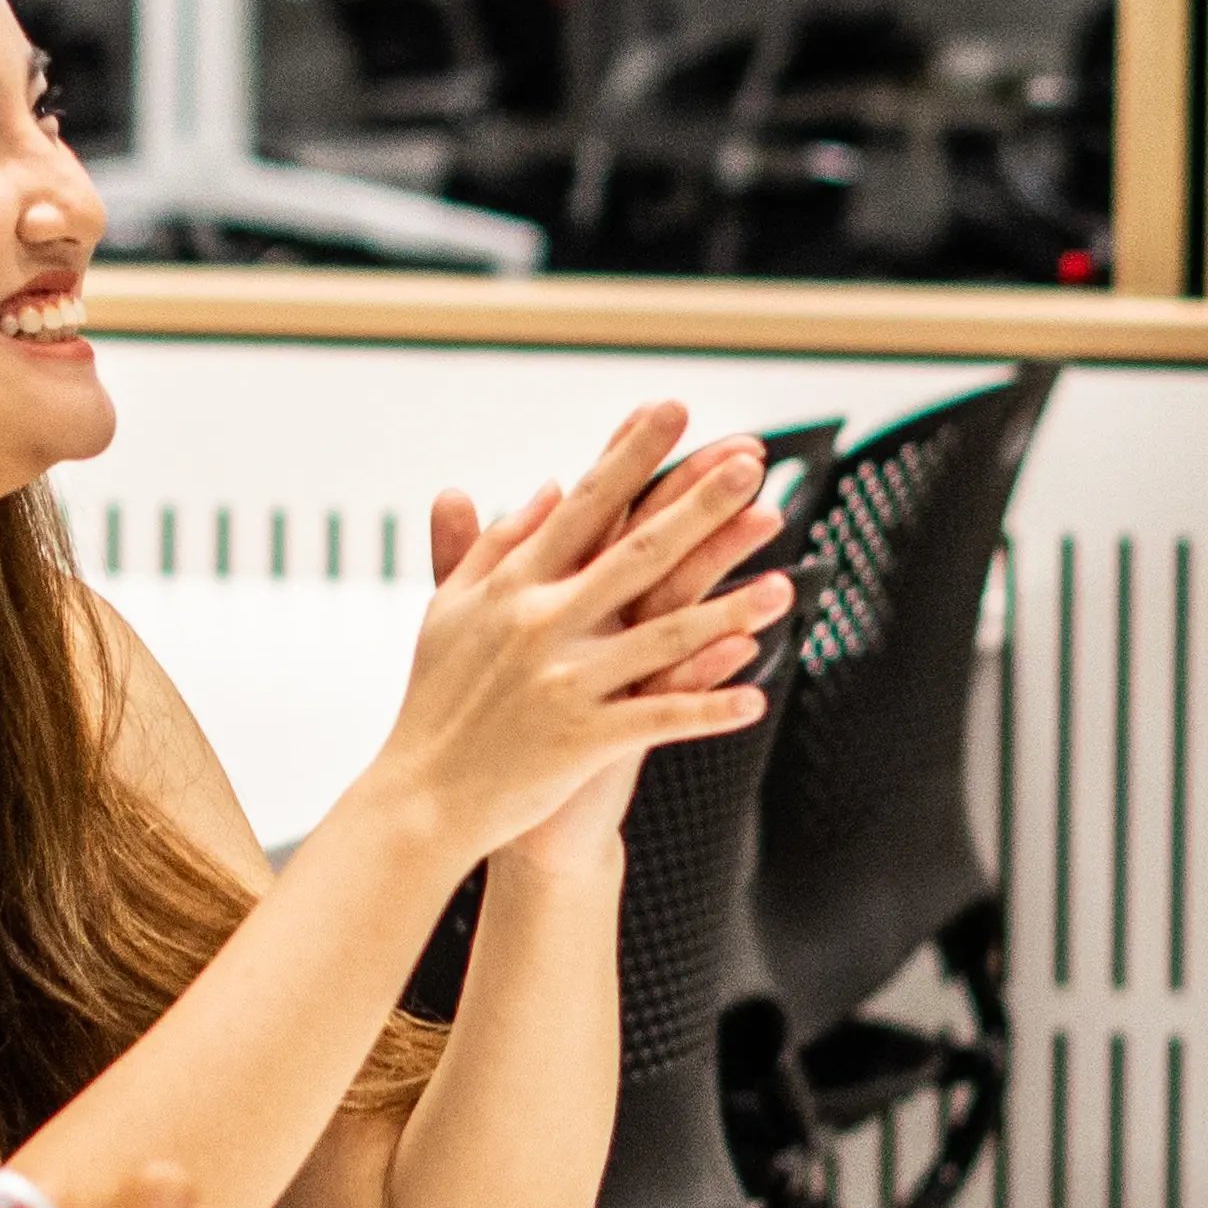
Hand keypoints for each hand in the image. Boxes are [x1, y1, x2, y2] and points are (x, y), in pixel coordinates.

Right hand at [353, 407, 789, 862]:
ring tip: (786, 584)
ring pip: (664, 637)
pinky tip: (757, 696)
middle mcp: (540, 623)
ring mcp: (564, 681)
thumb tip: (552, 487)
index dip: (632, 454)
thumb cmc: (438, 699)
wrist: (422, 798)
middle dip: (700, 504)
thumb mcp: (452, 609)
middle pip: (637, 552)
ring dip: (730, 609)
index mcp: (512, 585)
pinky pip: (660, 719)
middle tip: (751, 461)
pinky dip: (708, 707)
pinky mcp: (582, 739)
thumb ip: (496, 544)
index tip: (673, 408)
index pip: (585, 505)